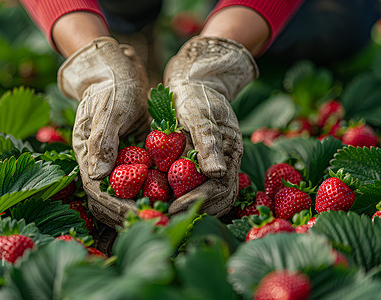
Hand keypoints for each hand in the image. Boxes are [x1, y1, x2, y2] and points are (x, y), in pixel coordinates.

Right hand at [58, 37, 149, 226]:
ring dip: (143, 205)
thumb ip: (102, 142)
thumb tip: (96, 177)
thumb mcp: (108, 111)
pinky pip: (140, 181)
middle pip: (110, 200)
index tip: (144, 214)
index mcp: (87, 155)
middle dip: (132, 212)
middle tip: (160, 218)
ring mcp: (114, 162)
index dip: (119, 208)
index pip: (98, 192)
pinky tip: (172, 194)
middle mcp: (99, 163)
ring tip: (168, 211)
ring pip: (125, 194)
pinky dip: (153, 190)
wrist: (118, 71)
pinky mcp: (130, 157)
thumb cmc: (111, 87)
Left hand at [163, 36, 257, 216]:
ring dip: (195, 208)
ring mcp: (218, 164)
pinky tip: (172, 200)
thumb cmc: (195, 96)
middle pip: (221, 197)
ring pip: (215, 196)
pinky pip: (203, 187)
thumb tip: (217, 172)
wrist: (194, 85)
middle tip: (169, 215)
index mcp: (230, 151)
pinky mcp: (206, 164)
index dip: (198, 199)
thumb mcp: (199, 115)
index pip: (220, 186)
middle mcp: (227, 162)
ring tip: (169, 212)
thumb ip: (208, 141)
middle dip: (197, 209)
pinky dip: (190, 197)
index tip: (174, 206)